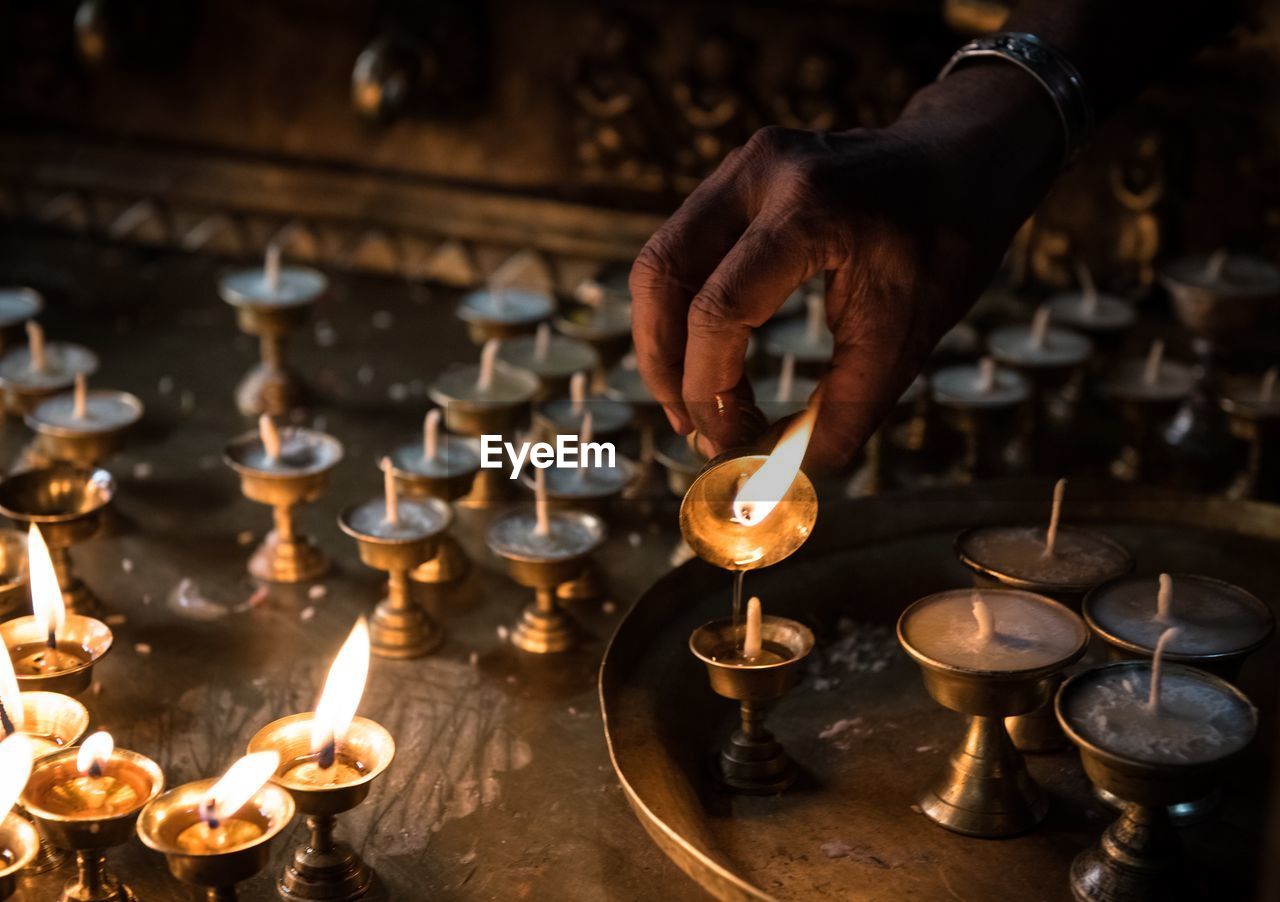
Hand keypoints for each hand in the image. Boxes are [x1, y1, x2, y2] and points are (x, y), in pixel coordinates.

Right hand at [629, 66, 1060, 469]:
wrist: (965, 159)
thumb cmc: (947, 246)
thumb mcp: (906, 338)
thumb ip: (842, 412)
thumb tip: (777, 474)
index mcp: (811, 209)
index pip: (719, 310)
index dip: (708, 389)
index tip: (728, 440)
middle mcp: (762, 172)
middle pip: (661, 274)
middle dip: (663, 364)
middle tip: (689, 425)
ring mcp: (742, 165)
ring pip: (659, 260)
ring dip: (663, 338)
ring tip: (692, 398)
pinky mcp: (736, 174)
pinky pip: (683, 247)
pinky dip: (682, 307)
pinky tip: (709, 352)